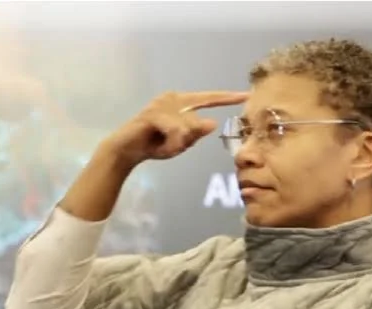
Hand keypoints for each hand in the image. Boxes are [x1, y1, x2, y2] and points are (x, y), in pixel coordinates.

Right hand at [104, 90, 248, 169]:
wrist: (126, 151)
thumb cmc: (153, 145)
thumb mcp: (179, 144)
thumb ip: (195, 134)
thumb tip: (213, 123)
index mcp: (181, 101)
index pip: (208, 98)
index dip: (226, 97)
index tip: (246, 95)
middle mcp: (173, 97)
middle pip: (196, 120)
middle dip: (186, 141)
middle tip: (171, 147)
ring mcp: (163, 103)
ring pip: (187, 128)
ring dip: (177, 144)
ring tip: (162, 146)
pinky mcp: (154, 113)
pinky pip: (175, 131)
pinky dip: (171, 143)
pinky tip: (161, 146)